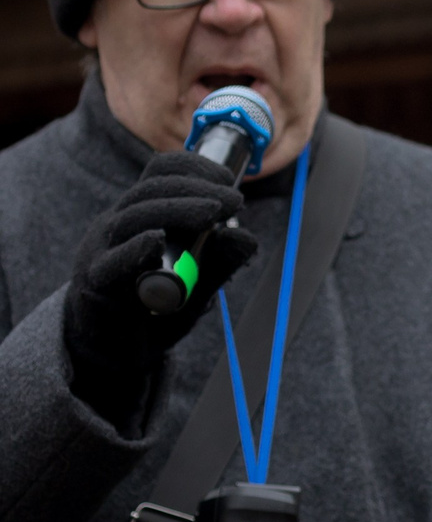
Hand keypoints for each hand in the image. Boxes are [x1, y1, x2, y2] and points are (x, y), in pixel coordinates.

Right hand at [64, 151, 258, 406]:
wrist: (112, 353)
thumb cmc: (152, 308)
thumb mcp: (197, 281)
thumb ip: (219, 260)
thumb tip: (247, 237)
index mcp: (139, 216)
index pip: (158, 174)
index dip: (192, 168)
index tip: (227, 178)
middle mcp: (115, 227)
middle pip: (149, 191)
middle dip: (195, 187)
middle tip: (234, 200)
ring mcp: (100, 253)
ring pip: (132, 218)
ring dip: (176, 209)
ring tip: (213, 212)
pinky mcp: (94, 286)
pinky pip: (111, 262)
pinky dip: (135, 249)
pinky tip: (156, 240)